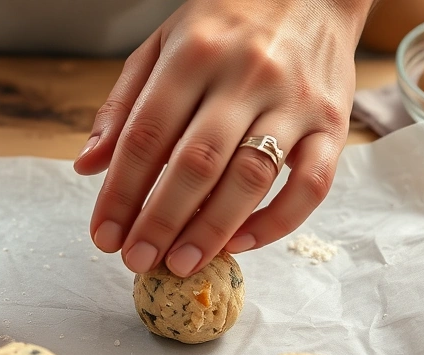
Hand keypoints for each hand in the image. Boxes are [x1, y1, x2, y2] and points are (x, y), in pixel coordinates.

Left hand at [75, 0, 371, 275]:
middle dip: (160, 221)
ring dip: (211, 230)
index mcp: (194, 53)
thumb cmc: (227, 22)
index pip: (146, 135)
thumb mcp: (162, 44)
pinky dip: (276, 222)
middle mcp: (246, 75)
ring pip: (250, 178)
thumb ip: (123, 105)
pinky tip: (239, 243)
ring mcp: (294, 101)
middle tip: (137, 260)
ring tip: (179, 263)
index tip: (103, 234)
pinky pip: (311, 185)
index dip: (120, 192)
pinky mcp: (335, 122)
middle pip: (195, 163)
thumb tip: (89, 166)